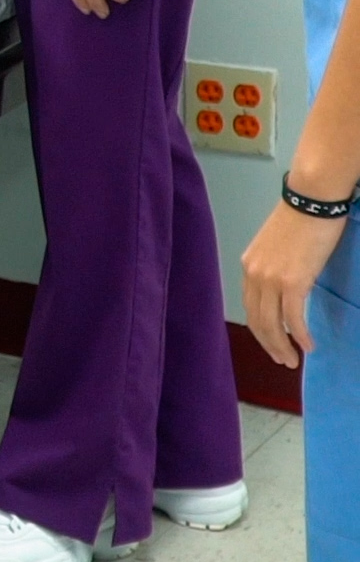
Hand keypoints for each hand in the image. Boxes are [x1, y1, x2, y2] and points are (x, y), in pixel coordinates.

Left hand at [243, 199, 347, 366]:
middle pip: (257, 320)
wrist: (312, 201)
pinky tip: (308, 346)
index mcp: (249, 265)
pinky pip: (293, 318)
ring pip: (272, 324)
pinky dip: (300, 336)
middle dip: (269, 344)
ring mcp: (271, 279)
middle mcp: (254, 274)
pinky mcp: (293, 281)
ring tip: (292, 360)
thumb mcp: (278, 247)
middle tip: (282, 360)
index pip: (249, 306)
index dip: (260, 329)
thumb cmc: (301, 220)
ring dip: (282, 346)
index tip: (272, 343)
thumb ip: (275, 268)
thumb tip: (286, 288)